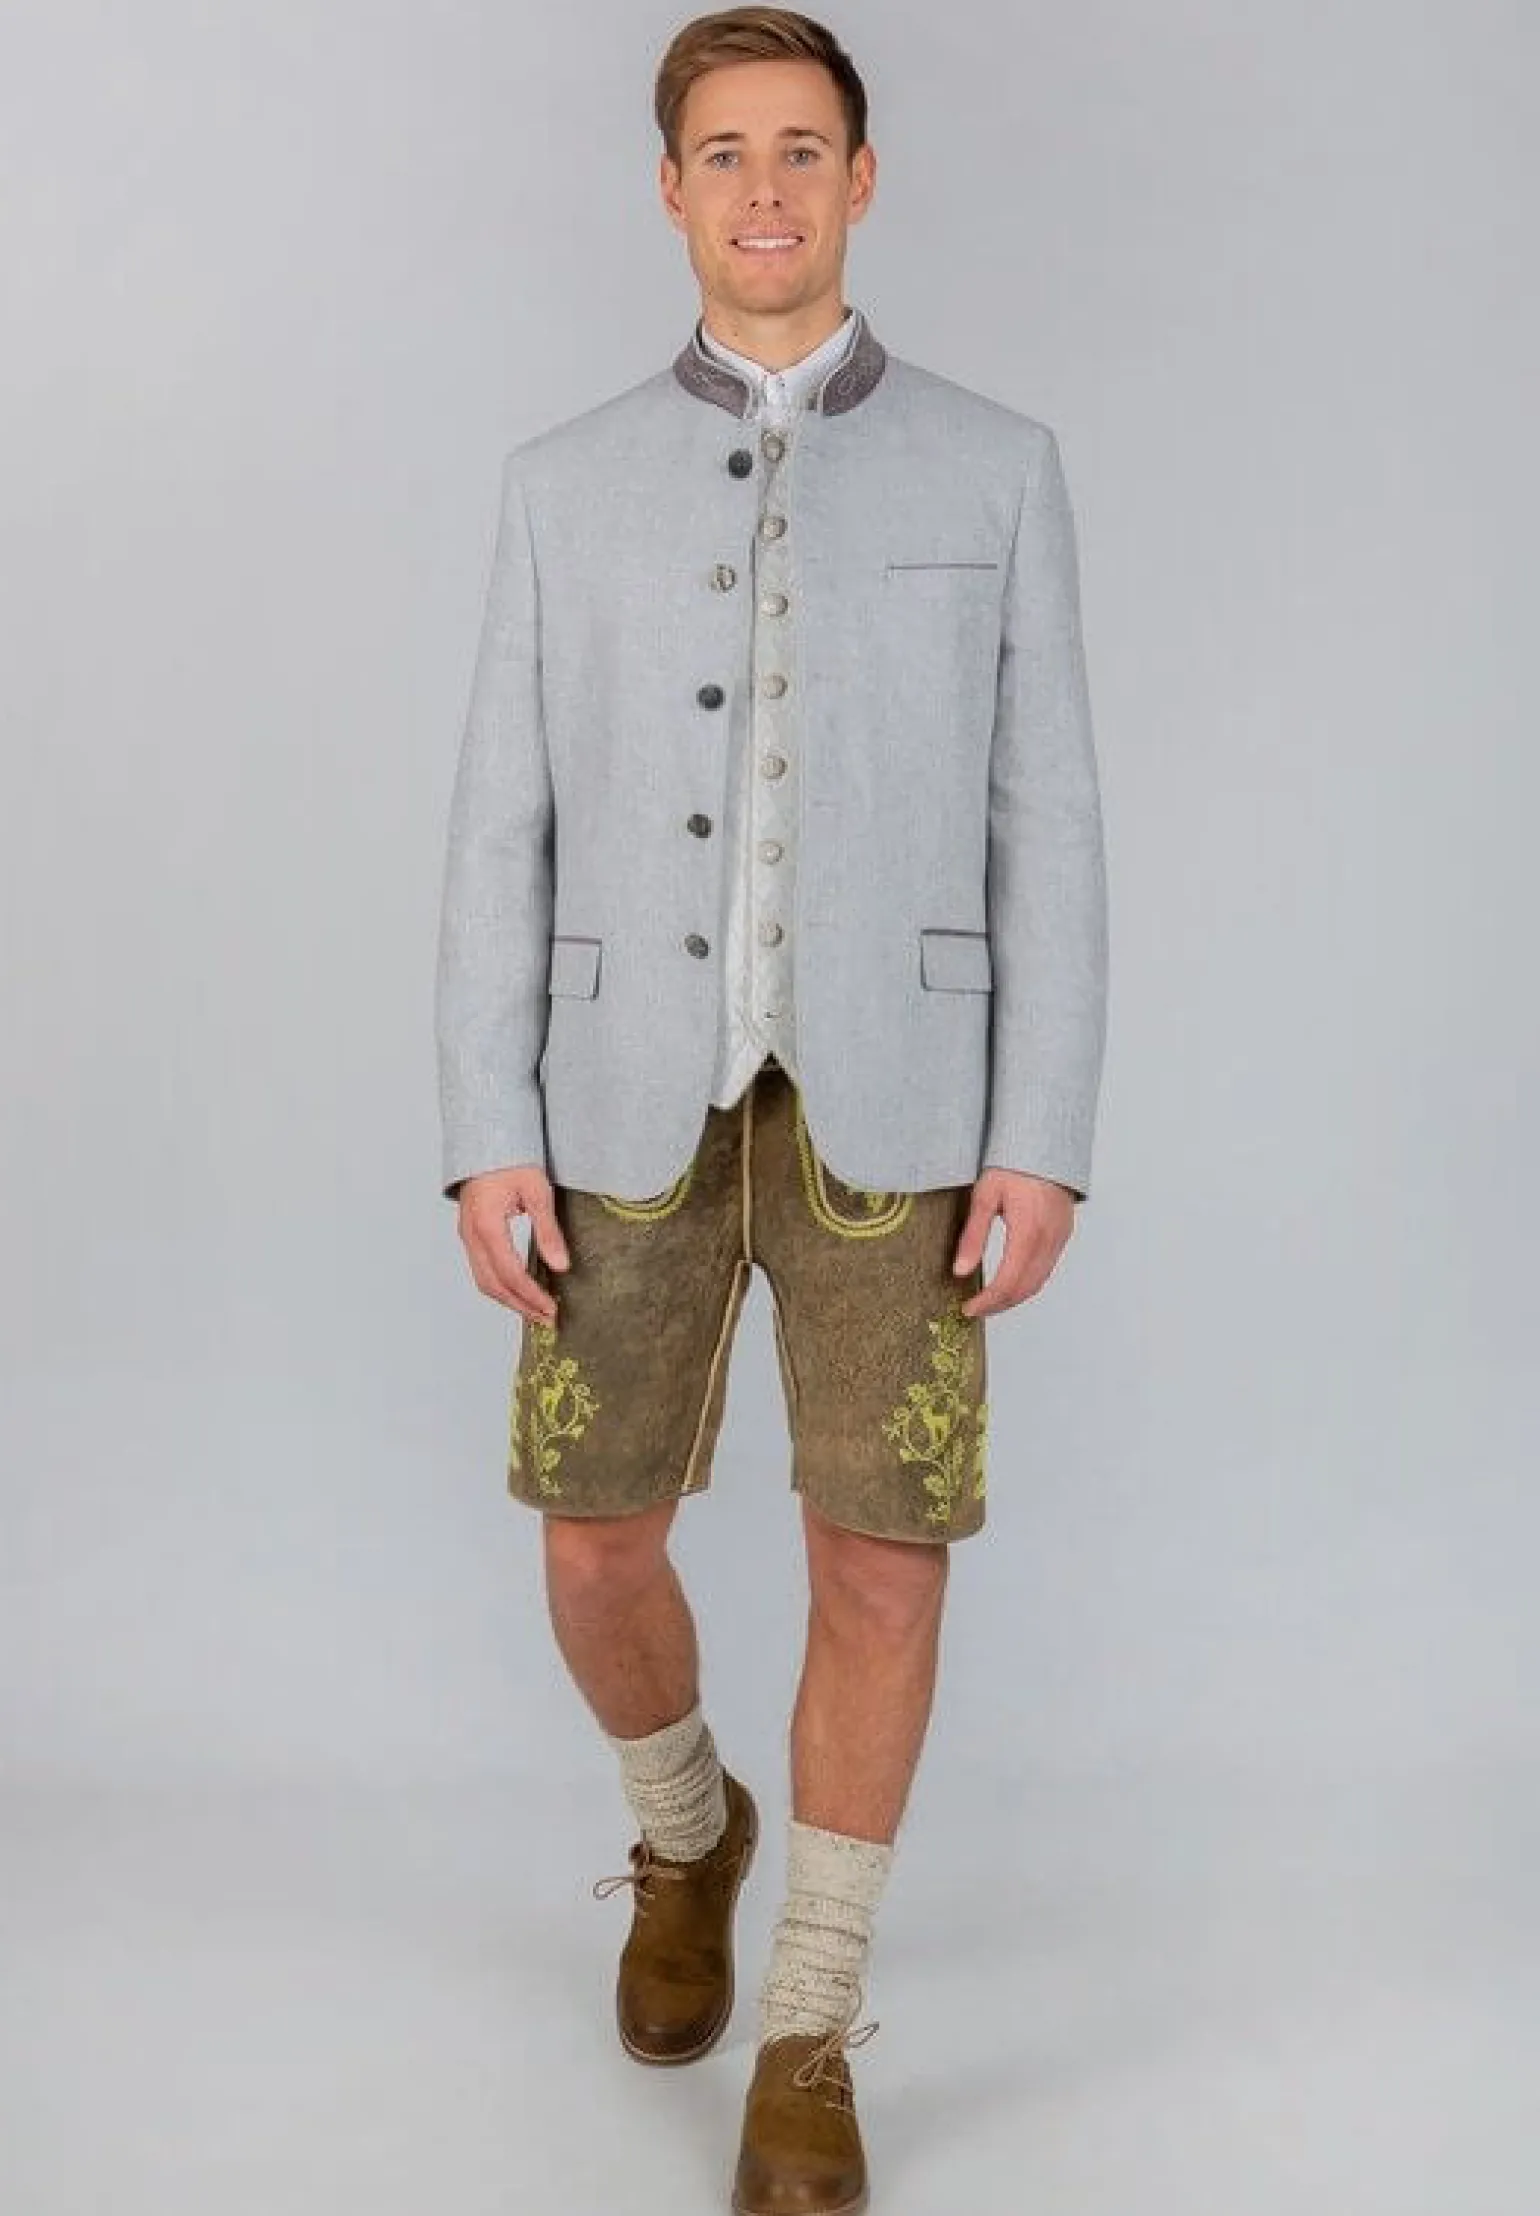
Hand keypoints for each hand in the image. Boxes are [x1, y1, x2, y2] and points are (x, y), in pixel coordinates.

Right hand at [456, 1163, 569, 1323]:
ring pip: (484, 1281)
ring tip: (536, 1311)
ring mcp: (467, 1236)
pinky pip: (482, 1269)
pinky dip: (501, 1286)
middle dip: (521, 1306)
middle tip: (547, 1319)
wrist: (487, 1140)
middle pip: (493, 1285)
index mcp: (486, 1225)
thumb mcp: (537, 1192)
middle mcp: (471, 1235)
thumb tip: (561, 1266)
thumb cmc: (511, 1159)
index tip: (552, 1310)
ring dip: (510, 1300)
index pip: (510, 1274)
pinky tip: (520, 1290)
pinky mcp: (471, 1234)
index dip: (531, 1296)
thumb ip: (548, 1231)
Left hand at [951, 1167, 1075, 1317]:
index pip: (1008, 1282)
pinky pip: (1046, 1269)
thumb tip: (960, 1271)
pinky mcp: (1063, 1235)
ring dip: (1014, 1297)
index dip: (988, 1302)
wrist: (1044, 1143)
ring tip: (989, 1301)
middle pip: (1025, 1288)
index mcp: (1028, 1232)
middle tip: (976, 1309)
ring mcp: (1060, 1239)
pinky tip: (1010, 1281)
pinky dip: (1027, 1283)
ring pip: (1038, 1282)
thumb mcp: (985, 1196)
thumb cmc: (1013, 1165)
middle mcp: (1049, 1240)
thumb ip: (973, 1236)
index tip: (968, 1309)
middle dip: (999, 1305)